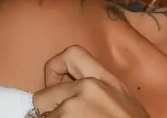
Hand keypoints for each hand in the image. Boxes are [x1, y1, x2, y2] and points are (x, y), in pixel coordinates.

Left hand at [32, 45, 149, 117]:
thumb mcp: (123, 100)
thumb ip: (101, 91)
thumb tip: (72, 96)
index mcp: (107, 79)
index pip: (71, 54)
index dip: (55, 69)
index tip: (55, 87)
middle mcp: (89, 87)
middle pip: (44, 93)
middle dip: (47, 110)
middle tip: (61, 117)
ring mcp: (75, 106)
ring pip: (43, 116)